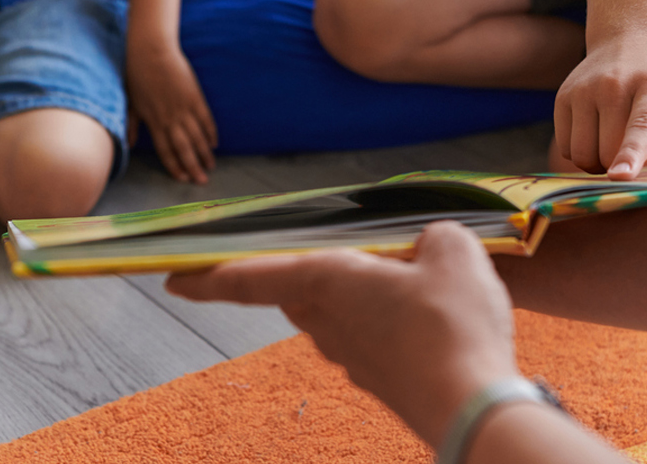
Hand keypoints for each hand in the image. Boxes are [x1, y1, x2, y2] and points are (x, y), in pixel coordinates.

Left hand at [127, 44, 217, 182]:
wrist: (151, 51)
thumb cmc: (137, 74)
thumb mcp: (131, 102)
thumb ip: (132, 124)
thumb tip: (129, 144)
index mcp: (153, 121)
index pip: (166, 150)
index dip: (175, 166)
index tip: (182, 178)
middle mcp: (170, 118)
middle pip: (184, 148)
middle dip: (193, 166)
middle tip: (202, 181)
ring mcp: (184, 108)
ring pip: (197, 136)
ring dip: (204, 153)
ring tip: (211, 166)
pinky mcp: (194, 96)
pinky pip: (206, 118)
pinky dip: (211, 131)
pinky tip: (214, 142)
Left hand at [167, 221, 520, 447]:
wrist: (474, 408)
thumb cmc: (453, 325)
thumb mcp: (452, 252)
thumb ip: (432, 238)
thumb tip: (429, 247)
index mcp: (327, 281)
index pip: (252, 276)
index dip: (209, 276)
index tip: (172, 278)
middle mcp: (327, 323)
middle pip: (296, 293)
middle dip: (299, 275)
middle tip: (318, 256)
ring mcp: (352, 358)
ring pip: (334, 316)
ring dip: (353, 297)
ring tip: (402, 279)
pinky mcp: (381, 380)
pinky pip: (369, 339)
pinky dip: (386, 322)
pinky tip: (427, 318)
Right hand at [555, 32, 646, 178]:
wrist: (628, 40)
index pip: (642, 124)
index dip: (631, 153)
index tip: (621, 176)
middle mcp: (614, 85)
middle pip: (608, 151)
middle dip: (620, 164)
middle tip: (632, 149)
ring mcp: (584, 89)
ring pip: (582, 154)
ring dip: (598, 163)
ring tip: (612, 144)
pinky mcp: (563, 96)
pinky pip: (566, 148)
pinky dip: (580, 153)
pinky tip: (595, 136)